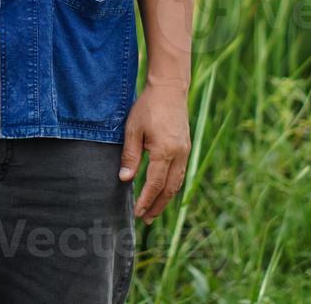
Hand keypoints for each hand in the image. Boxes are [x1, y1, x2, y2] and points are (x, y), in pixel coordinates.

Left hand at [117, 82, 190, 223]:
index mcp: (164, 151)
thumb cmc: (147, 108)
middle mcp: (179, 155)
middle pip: (170, 189)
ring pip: (178, 183)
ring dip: (166, 199)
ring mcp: (185, 152)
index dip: (147, 200)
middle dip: (158, 206)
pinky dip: (172, 186)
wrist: (169, 90)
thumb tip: (124, 180)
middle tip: (146, 219)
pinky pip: (180, 173)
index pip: (155, 184)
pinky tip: (164, 191)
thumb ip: (130, 156)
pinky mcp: (186, 147)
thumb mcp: (132, 130)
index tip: (138, 213)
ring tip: (154, 210)